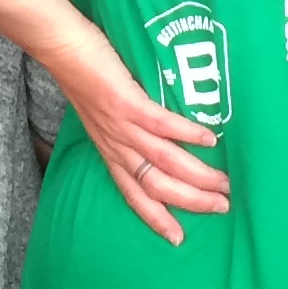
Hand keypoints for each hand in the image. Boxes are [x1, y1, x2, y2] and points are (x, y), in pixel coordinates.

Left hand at [33, 19, 226, 244]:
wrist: (63, 50)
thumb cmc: (84, 78)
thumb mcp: (101, 117)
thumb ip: (124, 131)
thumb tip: (154, 140)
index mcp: (110, 153)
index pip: (134, 195)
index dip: (157, 218)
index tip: (180, 238)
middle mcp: (117, 146)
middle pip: (156, 186)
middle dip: (191, 201)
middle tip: (222, 207)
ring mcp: (121, 126)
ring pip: (163, 162)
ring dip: (196, 176)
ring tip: (223, 182)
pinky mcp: (127, 102)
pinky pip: (160, 124)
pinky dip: (186, 134)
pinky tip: (209, 139)